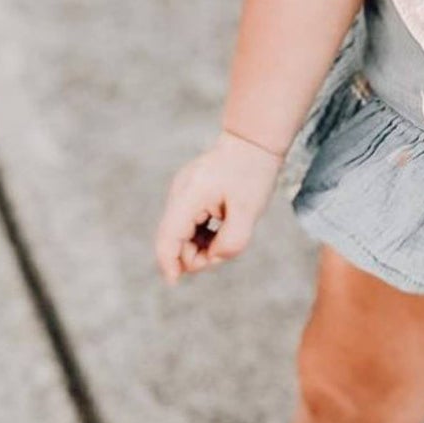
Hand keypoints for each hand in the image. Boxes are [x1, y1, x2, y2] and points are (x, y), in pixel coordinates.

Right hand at [154, 131, 283, 284]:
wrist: (255, 140)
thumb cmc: (254, 172)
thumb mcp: (249, 210)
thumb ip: (231, 242)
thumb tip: (213, 258)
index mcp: (189, 195)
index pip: (167, 238)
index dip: (168, 264)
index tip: (175, 283)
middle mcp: (179, 192)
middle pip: (173, 238)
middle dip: (194, 254)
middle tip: (224, 251)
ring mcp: (182, 191)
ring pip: (181, 231)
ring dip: (200, 243)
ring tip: (228, 233)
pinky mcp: (189, 191)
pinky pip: (189, 221)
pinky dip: (202, 231)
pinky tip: (222, 227)